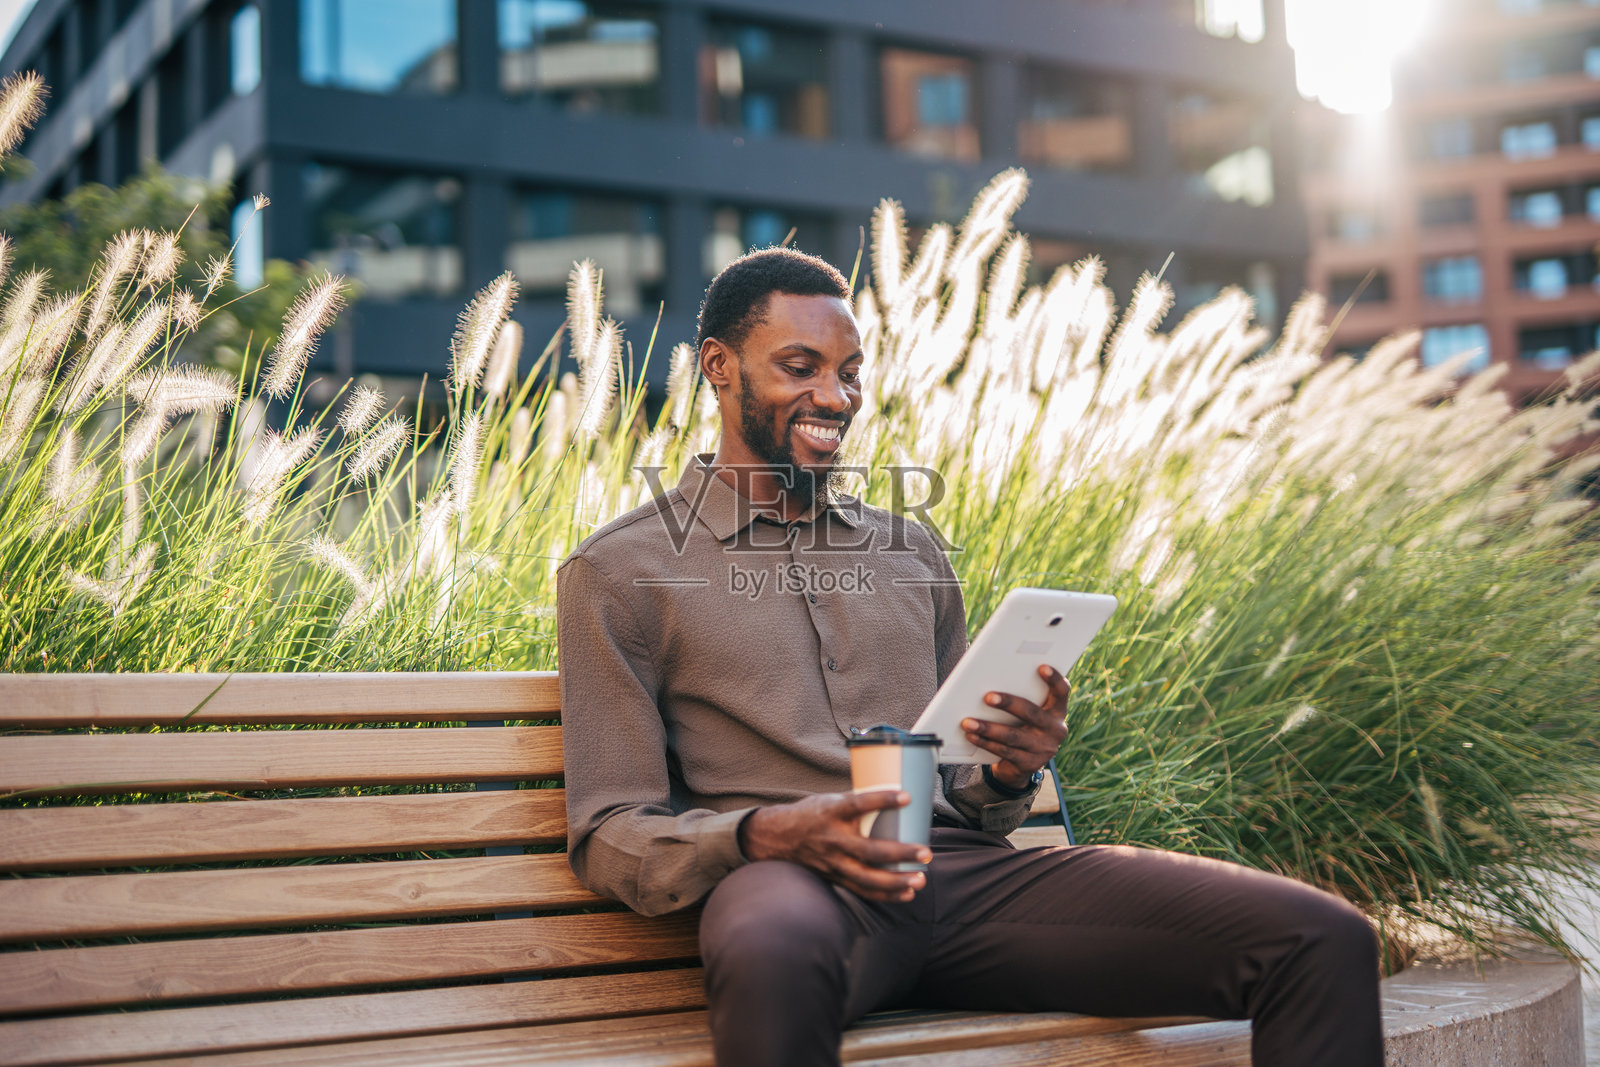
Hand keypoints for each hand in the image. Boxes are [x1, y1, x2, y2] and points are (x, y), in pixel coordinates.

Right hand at [737, 790, 931, 901]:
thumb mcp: (830, 800)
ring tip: (920, 879)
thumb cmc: (811, 814)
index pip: (859, 803)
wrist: (777, 837)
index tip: (907, 796)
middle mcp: (832, 838)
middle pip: (870, 850)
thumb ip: (857, 803)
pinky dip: (886, 894)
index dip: (883, 799)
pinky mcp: (834, 876)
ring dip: (896, 881)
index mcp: (831, 811)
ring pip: (867, 877)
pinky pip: (862, 890)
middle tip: (925, 852)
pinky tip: (907, 893)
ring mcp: (833, 861)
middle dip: (901, 854)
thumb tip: (895, 797)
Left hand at [962, 664, 1070, 791]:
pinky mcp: (1030, 764)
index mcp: (1057, 711)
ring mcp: (1044, 749)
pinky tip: (971, 735)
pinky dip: (985, 742)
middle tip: (987, 697)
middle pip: (1031, 713)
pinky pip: (1004, 751)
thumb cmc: (1022, 726)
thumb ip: (1022, 696)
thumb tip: (990, 678)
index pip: (1061, 692)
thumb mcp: (1028, 713)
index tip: (1041, 667)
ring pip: (1013, 735)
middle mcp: (1055, 730)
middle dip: (1008, 703)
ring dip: (988, 728)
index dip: (1054, 679)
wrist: (1023, 764)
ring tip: (968, 721)